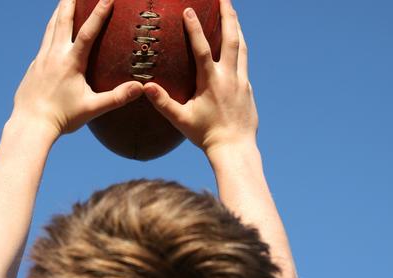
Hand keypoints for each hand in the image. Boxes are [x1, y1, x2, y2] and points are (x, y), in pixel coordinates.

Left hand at [12, 0, 143, 139]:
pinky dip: (51, 30)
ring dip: (59, 11)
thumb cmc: (63, 118)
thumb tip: (140, 88)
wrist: (31, 124)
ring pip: (51, 27)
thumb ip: (117, 97)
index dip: (99, 12)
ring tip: (64, 0)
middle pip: (63, 19)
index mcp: (70, 62)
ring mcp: (41, 58)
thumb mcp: (93, 108)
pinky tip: (53, 31)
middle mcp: (54, 55)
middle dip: (71, 0)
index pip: (88, 31)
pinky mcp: (34, 66)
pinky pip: (44, 41)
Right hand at [143, 0, 256, 154]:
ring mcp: (241, 81)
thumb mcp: (181, 120)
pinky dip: (240, 48)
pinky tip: (236, 44)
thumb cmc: (206, 135)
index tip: (189, 9)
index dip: (194, 28)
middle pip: (230, 39)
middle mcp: (229, 77)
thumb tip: (144, 87)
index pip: (202, 48)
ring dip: (236, 27)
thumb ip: (163, 102)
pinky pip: (244, 62)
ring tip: (232, 12)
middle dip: (227, 15)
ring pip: (241, 47)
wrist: (235, 148)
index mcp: (211, 82)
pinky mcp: (248, 89)